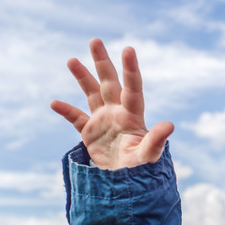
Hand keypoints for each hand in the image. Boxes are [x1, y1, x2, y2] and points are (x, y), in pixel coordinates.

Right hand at [51, 38, 173, 168]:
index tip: (129, 49)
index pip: (132, 87)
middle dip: (103, 62)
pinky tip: (54, 102)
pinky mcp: (91, 133)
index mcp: (133, 115)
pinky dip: (66, 111)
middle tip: (95, 40)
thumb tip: (170, 125)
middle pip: (110, 82)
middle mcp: (118, 112)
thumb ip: (156, 139)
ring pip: (92, 94)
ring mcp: (104, 121)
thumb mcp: (148, 154)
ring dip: (83, 78)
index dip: (131, 69)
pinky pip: (76, 119)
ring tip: (71, 60)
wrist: (126, 184)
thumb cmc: (141, 169)